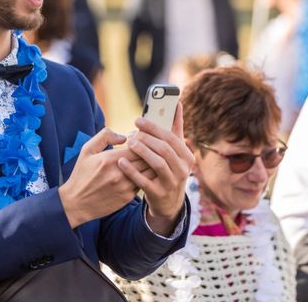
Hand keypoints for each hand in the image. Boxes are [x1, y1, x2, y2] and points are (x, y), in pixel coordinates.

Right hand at [59, 128, 146, 228]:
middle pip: (146, 158)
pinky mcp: (127, 197)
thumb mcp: (87, 150)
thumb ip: (105, 136)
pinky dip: (145, 177)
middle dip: (149, 152)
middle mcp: (119, 174)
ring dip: (150, 165)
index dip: (142, 141)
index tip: (140, 139)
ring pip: (148, 172)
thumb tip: (125, 137)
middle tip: (148, 148)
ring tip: (148, 160)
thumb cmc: (82, 174)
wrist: (76, 203)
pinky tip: (141, 173)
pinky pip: (143, 183)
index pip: (138, 146)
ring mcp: (125, 187)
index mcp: (109, 159)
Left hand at [118, 102, 193, 235]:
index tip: (137, 120)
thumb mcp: (175, 152)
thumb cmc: (169, 169)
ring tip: (128, 144)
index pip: (171, 137)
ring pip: (157, 163)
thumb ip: (175, 128)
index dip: (153, 127)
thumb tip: (177, 103)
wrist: (168, 203)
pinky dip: (132, 170)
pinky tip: (121, 161)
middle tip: (131, 133)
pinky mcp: (159, 194)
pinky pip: (144, 181)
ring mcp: (172, 183)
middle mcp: (183, 169)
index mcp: (187, 156)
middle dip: (146, 138)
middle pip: (164, 149)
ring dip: (142, 151)